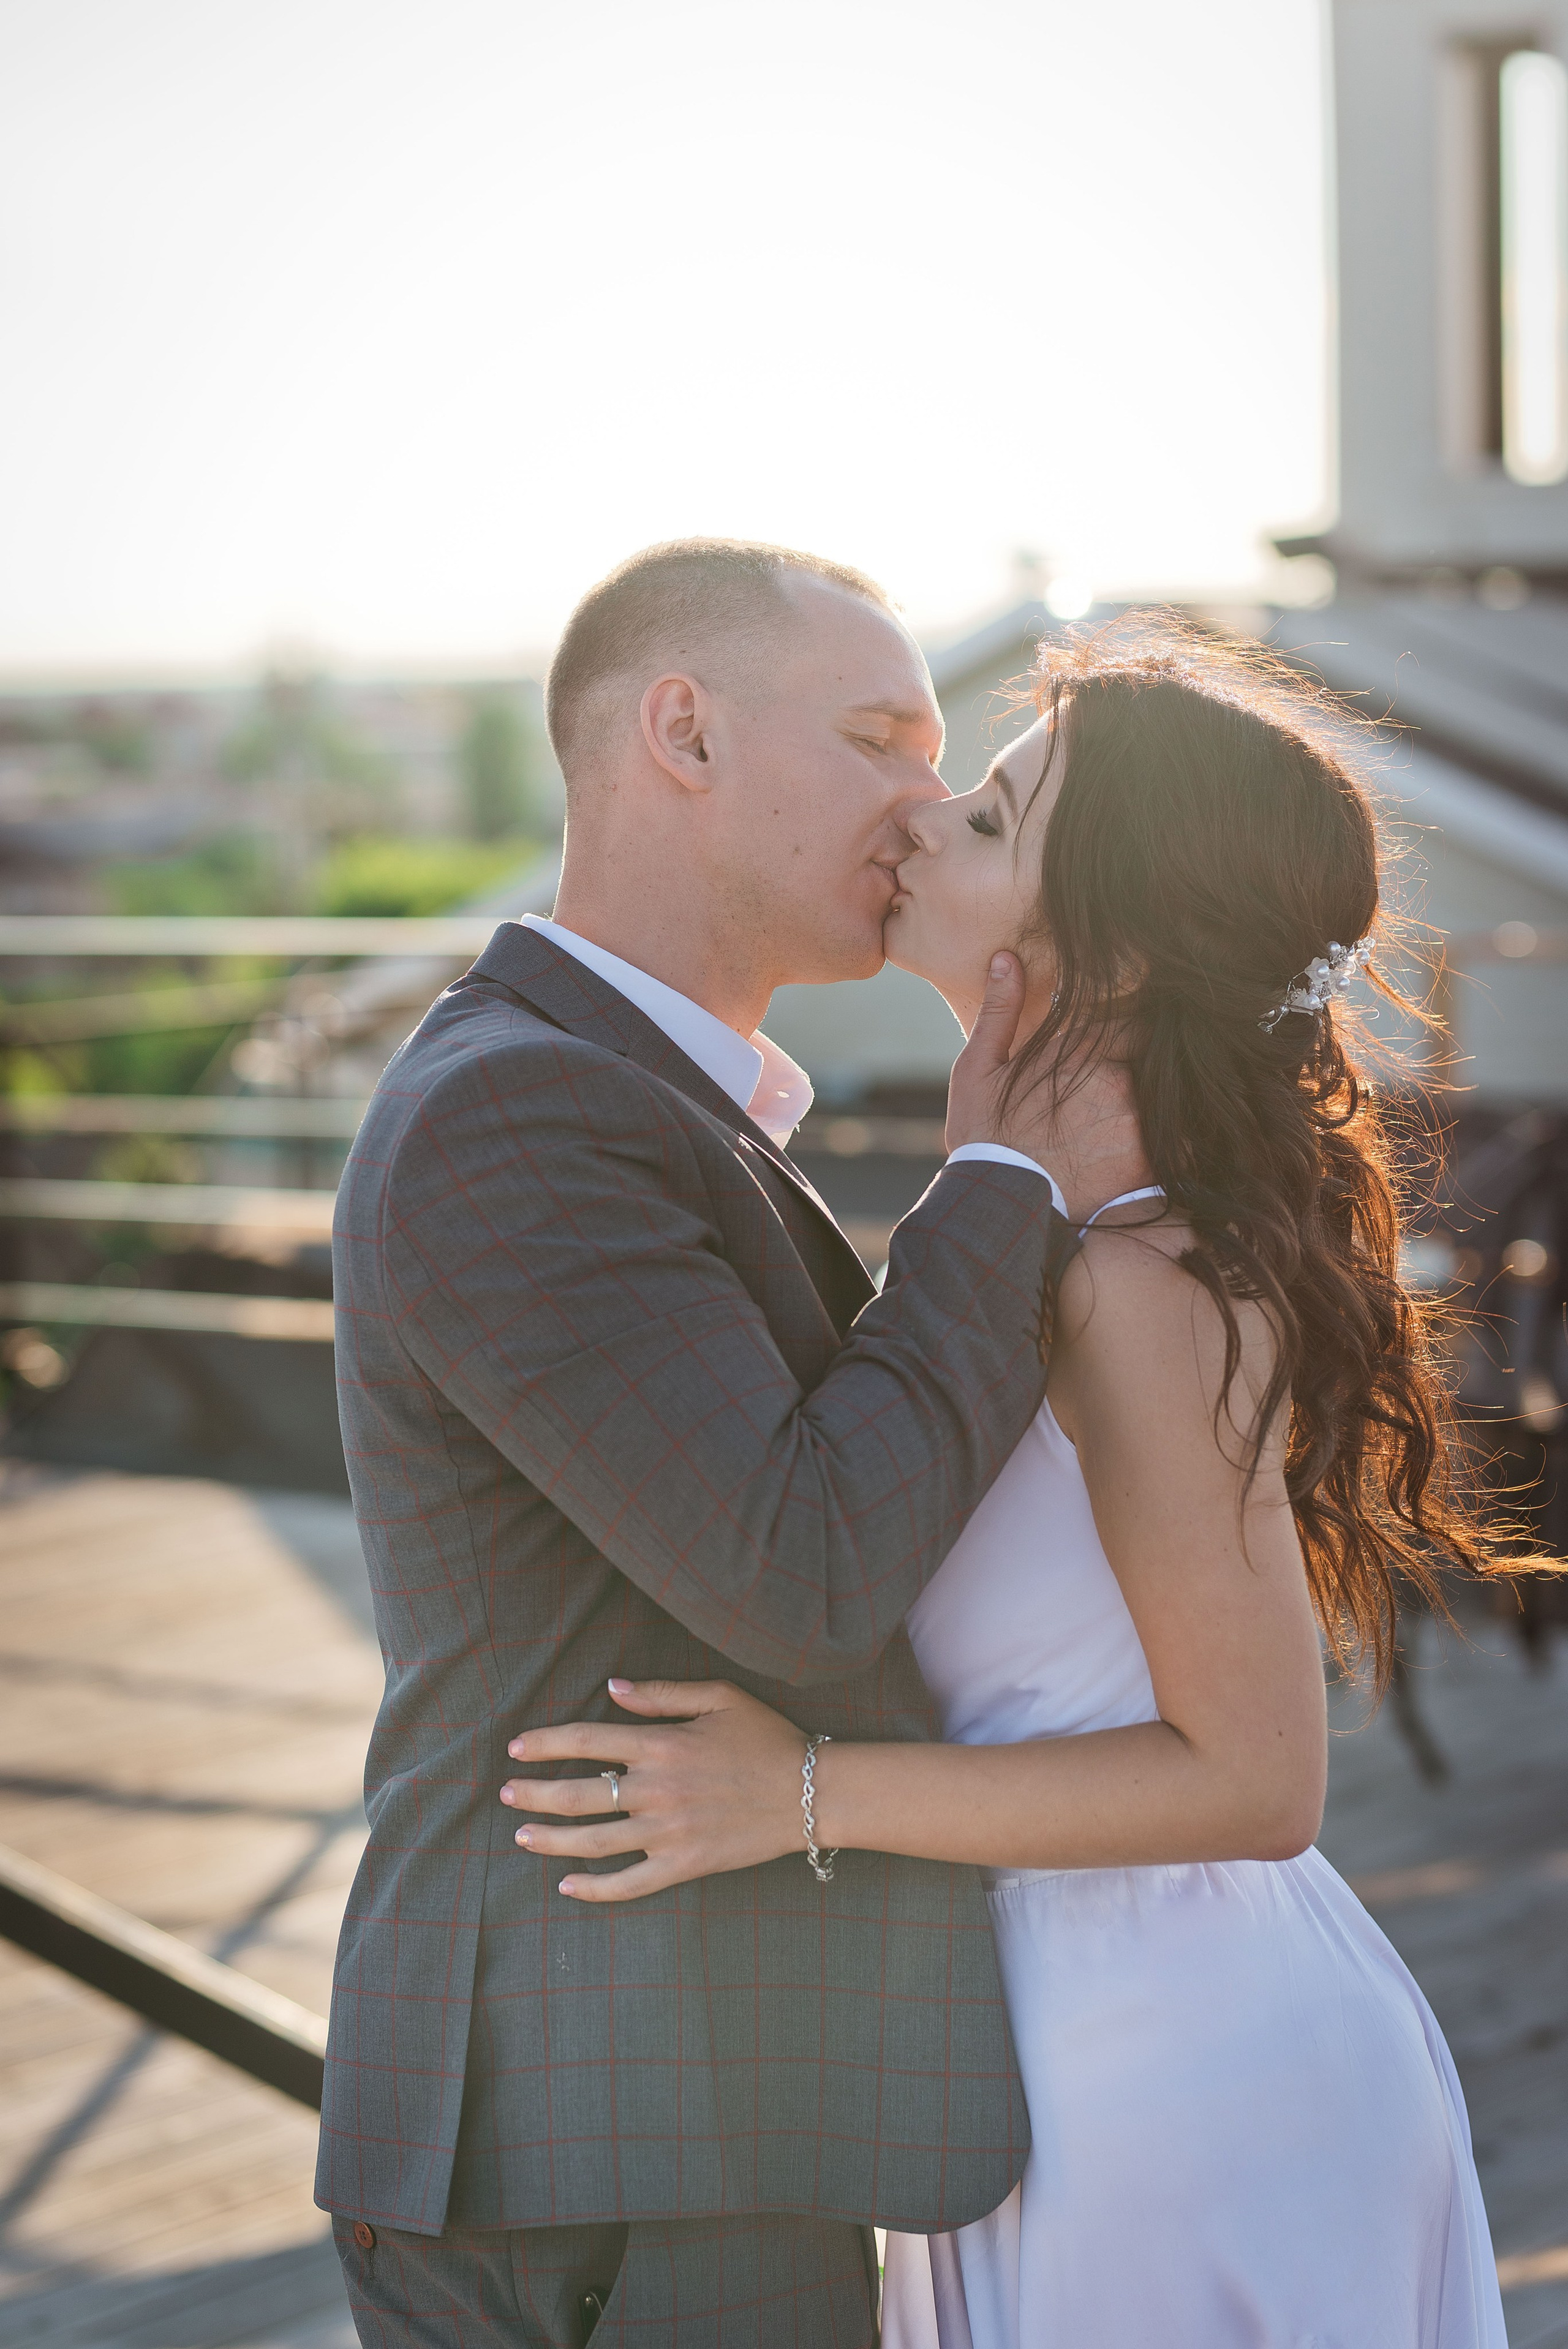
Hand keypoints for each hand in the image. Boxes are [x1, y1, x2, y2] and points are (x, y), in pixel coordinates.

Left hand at [500, 1678, 807, 1901]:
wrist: (811, 1792)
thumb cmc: (766, 1737)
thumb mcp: (719, 1697)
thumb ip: (661, 1694)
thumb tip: (610, 1688)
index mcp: (661, 1744)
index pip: (585, 1741)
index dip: (544, 1744)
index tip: (516, 1749)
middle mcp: (656, 1789)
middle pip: (578, 1794)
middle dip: (533, 1794)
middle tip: (506, 1796)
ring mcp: (667, 1832)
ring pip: (593, 1842)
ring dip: (550, 1840)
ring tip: (522, 1836)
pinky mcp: (684, 1866)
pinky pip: (629, 1884)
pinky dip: (594, 1889)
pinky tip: (567, 1887)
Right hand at [945, 951, 1151, 1225]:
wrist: (996, 1204)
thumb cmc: (983, 1134)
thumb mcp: (979, 1067)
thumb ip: (1001, 1010)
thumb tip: (1007, 958)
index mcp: (1082, 1048)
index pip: (1137, 1022)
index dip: (1133, 1033)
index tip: (1126, 1046)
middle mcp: (1118, 1078)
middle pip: (1152, 1062)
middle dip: (1141, 1072)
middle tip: (1116, 1096)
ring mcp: (1136, 1120)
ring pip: (1164, 1101)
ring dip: (1153, 1107)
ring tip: (1122, 1127)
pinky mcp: (1146, 1162)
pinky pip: (1173, 1143)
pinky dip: (1166, 1144)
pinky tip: (1140, 1152)